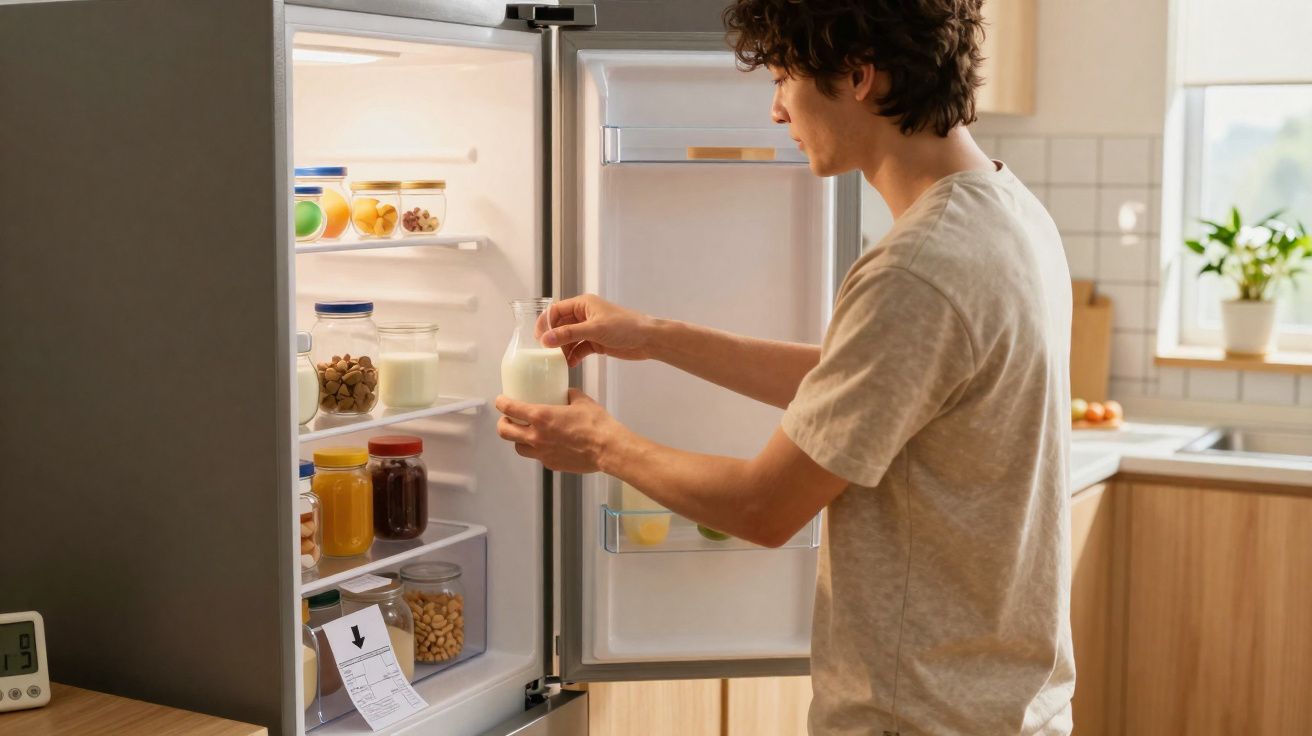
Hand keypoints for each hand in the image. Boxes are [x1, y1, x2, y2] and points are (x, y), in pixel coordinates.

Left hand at [495, 389, 624, 472]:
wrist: (607, 449)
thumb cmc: (596, 425)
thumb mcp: (581, 401)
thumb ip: (569, 395)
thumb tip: (566, 393)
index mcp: (541, 416)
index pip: (509, 408)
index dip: (501, 402)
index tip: (501, 400)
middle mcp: (536, 436)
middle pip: (504, 432)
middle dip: (503, 423)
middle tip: (508, 419)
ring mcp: (542, 453)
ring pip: (518, 447)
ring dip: (518, 439)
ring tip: (525, 433)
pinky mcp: (551, 464)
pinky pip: (537, 457)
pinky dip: (538, 450)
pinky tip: (548, 445)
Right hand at [536, 294, 655, 367]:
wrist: (647, 340)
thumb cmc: (624, 327)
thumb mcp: (594, 329)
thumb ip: (569, 334)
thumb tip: (545, 340)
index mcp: (583, 304)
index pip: (556, 310)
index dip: (545, 323)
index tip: (538, 338)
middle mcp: (584, 315)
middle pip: (560, 326)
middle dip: (553, 338)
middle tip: (545, 353)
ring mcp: (590, 329)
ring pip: (568, 339)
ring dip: (563, 349)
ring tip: (558, 361)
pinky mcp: (596, 342)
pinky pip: (579, 349)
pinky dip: (574, 356)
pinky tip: (571, 365)